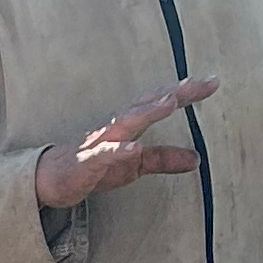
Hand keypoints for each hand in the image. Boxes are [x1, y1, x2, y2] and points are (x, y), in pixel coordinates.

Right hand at [36, 77, 218, 207]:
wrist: (51, 180)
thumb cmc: (93, 167)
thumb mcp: (135, 166)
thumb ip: (163, 159)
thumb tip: (197, 158)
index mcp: (129, 125)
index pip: (160, 103)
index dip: (185, 92)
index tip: (212, 82)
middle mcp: (116, 127)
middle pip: (146, 104)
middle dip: (171, 93)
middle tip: (197, 83)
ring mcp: (101, 142)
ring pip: (126, 122)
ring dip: (148, 111)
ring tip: (170, 102)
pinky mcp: (87, 162)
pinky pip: (104, 154)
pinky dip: (119, 150)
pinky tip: (134, 148)